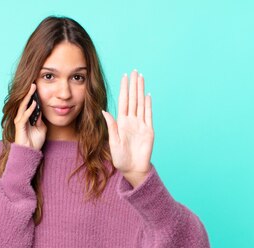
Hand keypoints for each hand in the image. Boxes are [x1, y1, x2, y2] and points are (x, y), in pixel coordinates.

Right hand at [14, 83, 46, 150]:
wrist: (30, 153)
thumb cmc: (35, 142)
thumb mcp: (41, 128)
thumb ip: (40, 119)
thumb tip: (41, 111)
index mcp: (26, 117)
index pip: (29, 104)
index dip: (32, 96)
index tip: (37, 87)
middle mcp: (21, 118)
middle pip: (24, 102)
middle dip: (29, 93)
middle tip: (33, 83)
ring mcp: (20, 121)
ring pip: (23, 106)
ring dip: (28, 97)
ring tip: (32, 89)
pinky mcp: (19, 126)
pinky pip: (25, 116)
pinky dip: (29, 109)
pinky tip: (34, 104)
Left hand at [101, 70, 153, 187]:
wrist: (132, 169)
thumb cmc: (120, 158)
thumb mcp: (113, 142)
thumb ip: (111, 126)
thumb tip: (104, 111)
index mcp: (121, 123)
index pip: (123, 102)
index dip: (124, 89)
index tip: (124, 77)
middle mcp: (131, 121)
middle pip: (133, 99)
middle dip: (133, 85)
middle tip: (135, 71)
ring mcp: (141, 125)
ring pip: (141, 104)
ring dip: (141, 91)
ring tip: (141, 78)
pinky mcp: (149, 131)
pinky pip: (149, 115)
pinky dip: (148, 105)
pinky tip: (147, 95)